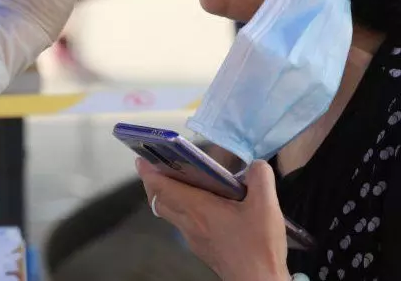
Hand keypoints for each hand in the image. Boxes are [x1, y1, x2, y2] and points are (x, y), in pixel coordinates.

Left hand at [138, 159, 289, 280]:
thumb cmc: (257, 245)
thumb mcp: (266, 206)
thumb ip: (260, 178)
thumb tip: (255, 165)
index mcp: (196, 208)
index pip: (160, 187)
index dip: (148, 172)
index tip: (142, 159)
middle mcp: (188, 222)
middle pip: (158, 200)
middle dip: (153, 183)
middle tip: (157, 168)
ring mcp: (191, 237)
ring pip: (169, 213)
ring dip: (167, 197)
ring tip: (179, 182)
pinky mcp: (200, 247)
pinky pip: (182, 224)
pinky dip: (182, 210)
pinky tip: (202, 206)